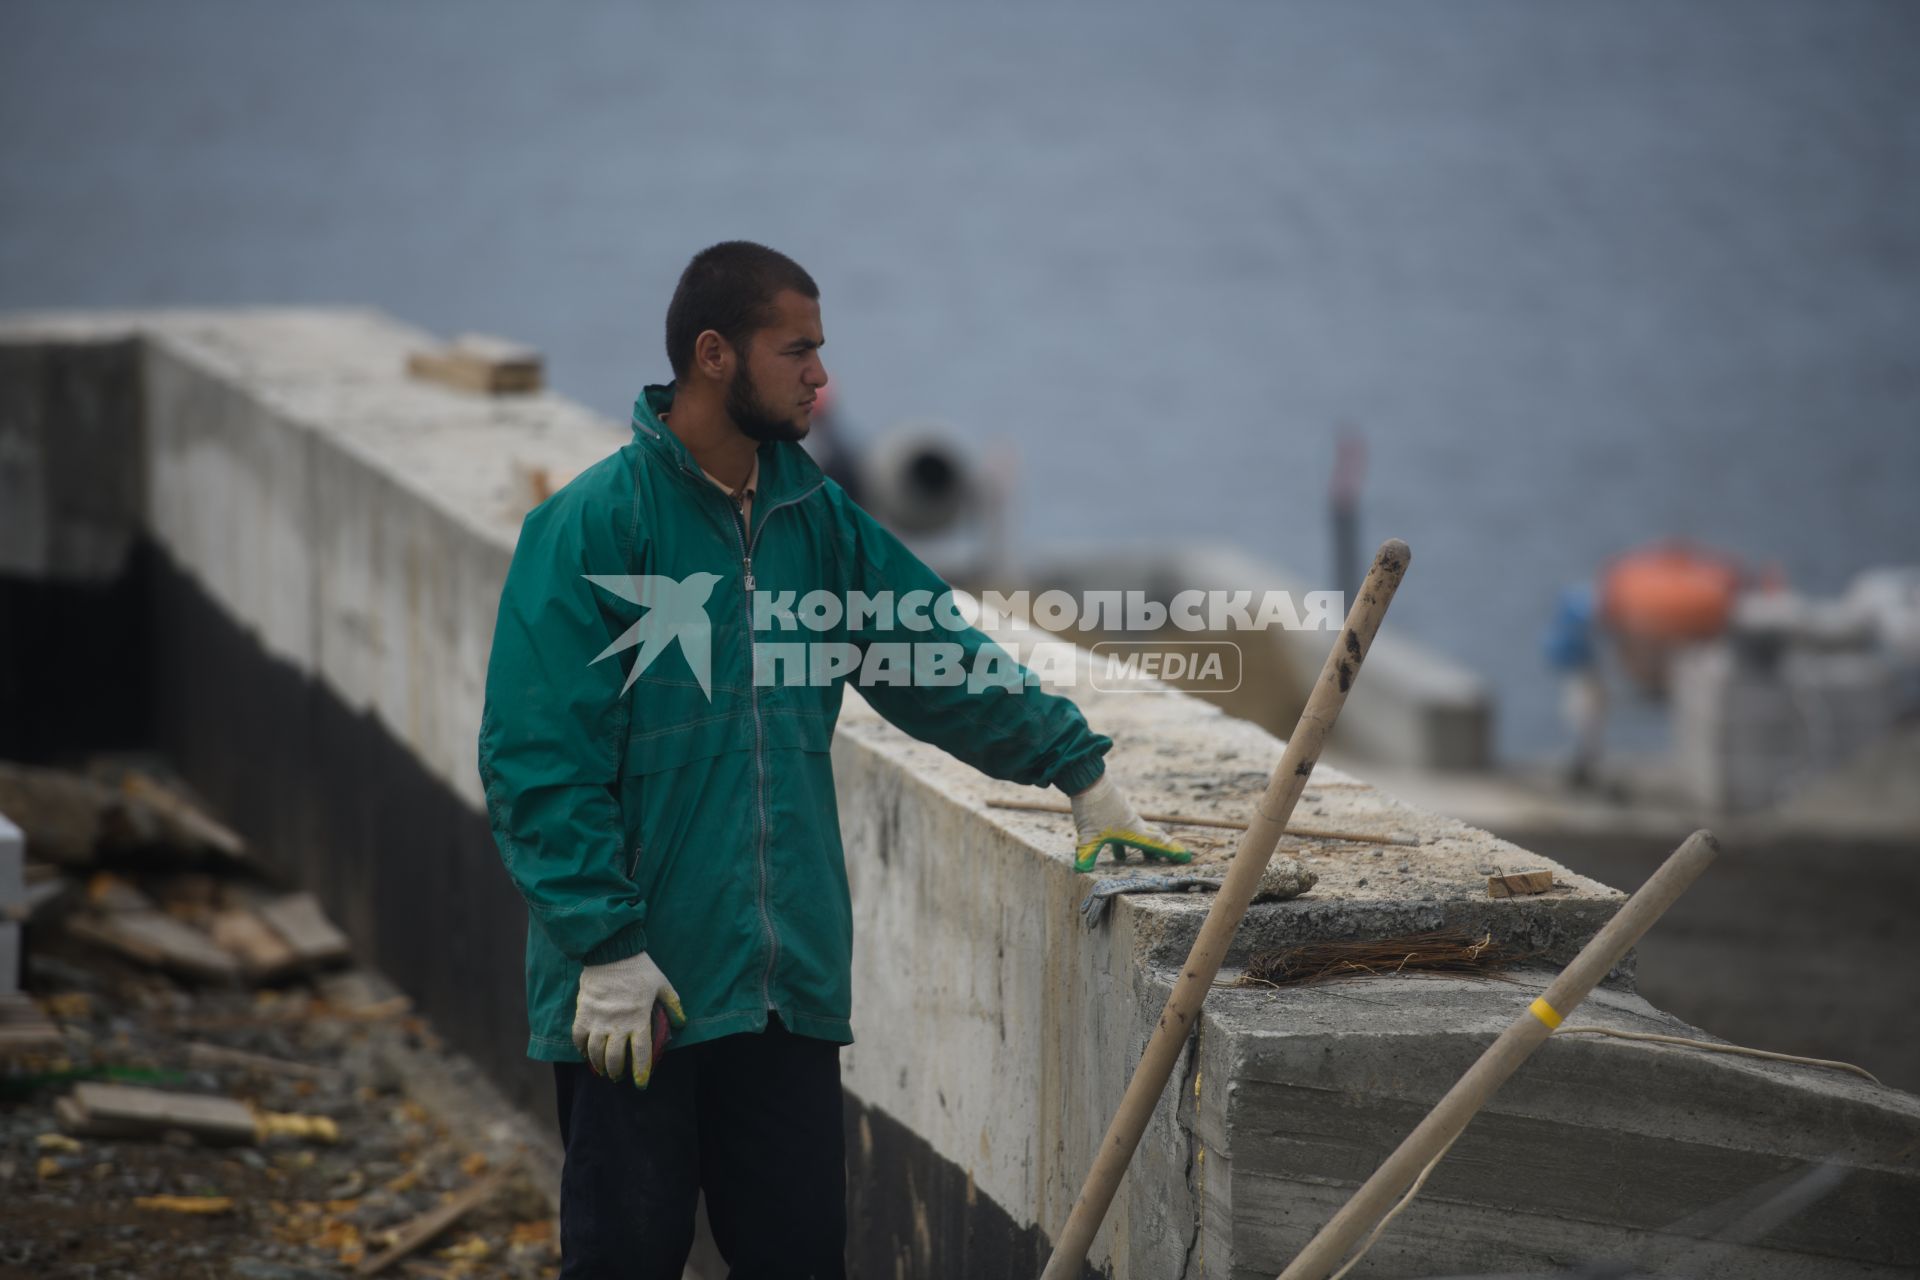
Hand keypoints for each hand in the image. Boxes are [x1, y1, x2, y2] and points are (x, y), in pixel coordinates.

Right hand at [571, 950, 687, 1086]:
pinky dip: (581, 1049)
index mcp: (638, 1019)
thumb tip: (682, 1023)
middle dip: (617, 1072)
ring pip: (595, 1053)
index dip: (640, 1071)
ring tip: (603, 1070)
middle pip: (614, 1058)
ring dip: (599, 1065)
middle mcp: (617, 1024)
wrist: (611, 953)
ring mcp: (598, 1020)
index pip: (640, 1053)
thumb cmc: (639, 969)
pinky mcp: (583, 1014)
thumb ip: (673, 1005)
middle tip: (619, 1076)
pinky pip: (578, 1038)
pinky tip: (585, 1053)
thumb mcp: (662, 985)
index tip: (641, 1083)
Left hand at [1069, 774, 1192, 872]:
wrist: (1088, 780)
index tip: (1186, 857)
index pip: (1157, 845)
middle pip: (1152, 837)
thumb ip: (1086, 854)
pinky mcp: (1115, 808)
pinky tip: (1115, 843)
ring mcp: (1125, 814)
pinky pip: (1126, 827)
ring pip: (1139, 832)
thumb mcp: (1089, 836)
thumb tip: (1081, 871)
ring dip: (1141, 845)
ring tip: (1139, 858)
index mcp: (1133, 831)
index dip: (1172, 852)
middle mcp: (1133, 822)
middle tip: (1166, 859)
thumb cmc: (1093, 809)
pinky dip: (1126, 837)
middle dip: (1160, 849)